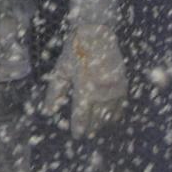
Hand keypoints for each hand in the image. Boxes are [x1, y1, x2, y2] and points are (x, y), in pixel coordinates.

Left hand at [42, 21, 127, 137]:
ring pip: (110, 113)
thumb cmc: (74, 52)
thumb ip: (55, 93)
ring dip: (103, 122)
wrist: (97, 35)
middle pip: (97, 117)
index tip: (77, 135)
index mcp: (84, 86)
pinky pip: (121, 104)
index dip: (79, 127)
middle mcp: (101, 89)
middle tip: (87, 135)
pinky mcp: (122, 83)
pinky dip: (115, 113)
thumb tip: (48, 111)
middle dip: (92, 127)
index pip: (82, 114)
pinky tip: (110, 118)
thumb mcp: (60, 71)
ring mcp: (114, 87)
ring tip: (96, 129)